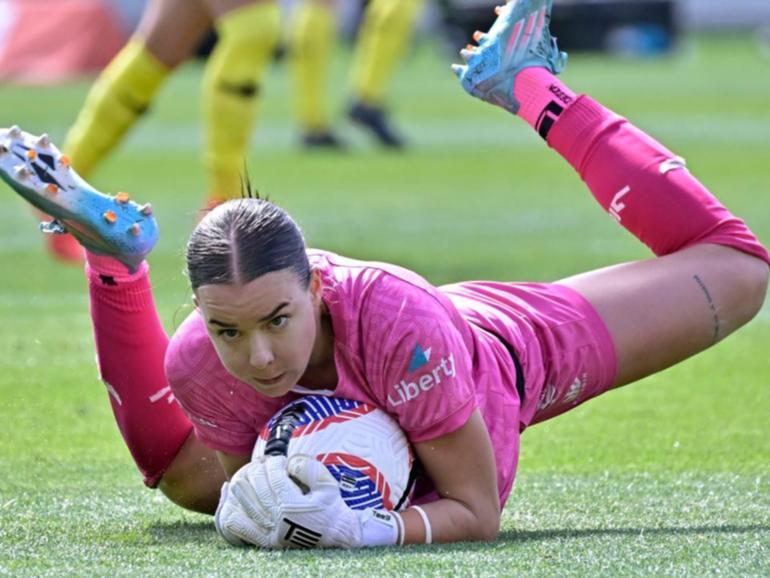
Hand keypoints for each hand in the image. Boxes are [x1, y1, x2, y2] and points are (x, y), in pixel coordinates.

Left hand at [217, 455, 400, 547]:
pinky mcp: (262, 540)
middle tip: (265, 463)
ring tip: (252, 473)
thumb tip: (289, 461)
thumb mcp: (327, 484)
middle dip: (259, 468)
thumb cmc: (330, 506)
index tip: (280, 460)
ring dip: (245, 481)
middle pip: (256, 487)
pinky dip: (230, 508)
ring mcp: (268, 532)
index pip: (274, 478)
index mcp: (293, 508)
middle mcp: (277, 521)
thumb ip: (310, 468)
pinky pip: (236, 525)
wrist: (333, 534)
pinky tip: (233, 494)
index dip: (274, 463)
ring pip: (243, 502)